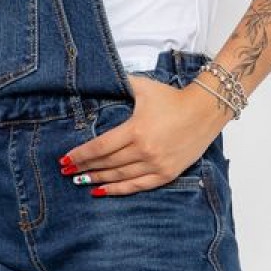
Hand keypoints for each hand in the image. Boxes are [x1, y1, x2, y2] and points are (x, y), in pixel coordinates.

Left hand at [58, 75, 221, 194]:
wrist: (205, 110)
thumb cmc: (173, 98)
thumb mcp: (143, 87)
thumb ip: (120, 84)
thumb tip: (99, 79)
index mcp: (136, 130)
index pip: (100, 147)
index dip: (81, 155)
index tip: (65, 159)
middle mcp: (144, 150)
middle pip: (106, 163)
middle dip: (84, 168)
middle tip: (67, 172)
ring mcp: (156, 164)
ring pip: (119, 176)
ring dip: (97, 180)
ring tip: (80, 181)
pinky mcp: (166, 173)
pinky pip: (137, 186)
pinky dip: (118, 190)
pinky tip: (102, 191)